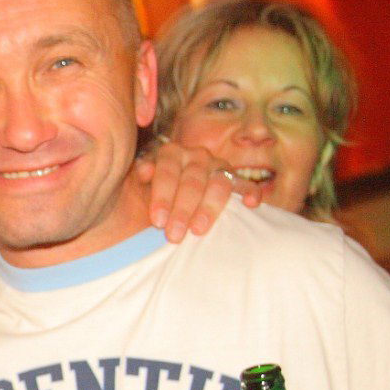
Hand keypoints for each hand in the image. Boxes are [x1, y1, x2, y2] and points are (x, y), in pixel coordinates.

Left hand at [133, 141, 259, 242]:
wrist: (169, 205)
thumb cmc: (152, 198)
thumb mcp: (138, 187)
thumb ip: (140, 177)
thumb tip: (145, 171)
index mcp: (170, 153)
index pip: (167, 171)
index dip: (162, 197)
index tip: (157, 221)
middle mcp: (197, 156)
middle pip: (192, 181)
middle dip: (182, 210)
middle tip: (174, 235)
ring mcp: (218, 166)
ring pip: (218, 184)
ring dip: (208, 208)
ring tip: (198, 230)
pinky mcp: (235, 181)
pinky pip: (246, 185)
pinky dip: (250, 192)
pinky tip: (252, 204)